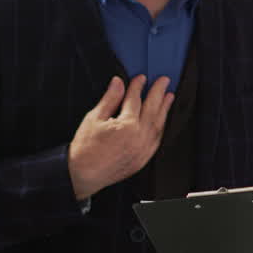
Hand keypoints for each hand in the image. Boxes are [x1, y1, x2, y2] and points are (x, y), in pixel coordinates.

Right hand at [68, 75, 173, 199]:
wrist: (83, 174)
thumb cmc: (86, 148)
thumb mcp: (94, 118)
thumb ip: (110, 99)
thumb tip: (118, 83)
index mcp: (127, 125)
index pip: (135, 100)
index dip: (138, 86)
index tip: (141, 78)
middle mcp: (140, 137)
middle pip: (152, 109)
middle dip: (158, 92)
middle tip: (164, 81)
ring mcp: (144, 149)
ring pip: (159, 124)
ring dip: (164, 108)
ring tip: (169, 97)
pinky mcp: (143, 158)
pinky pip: (157, 139)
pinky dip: (161, 126)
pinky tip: (161, 120)